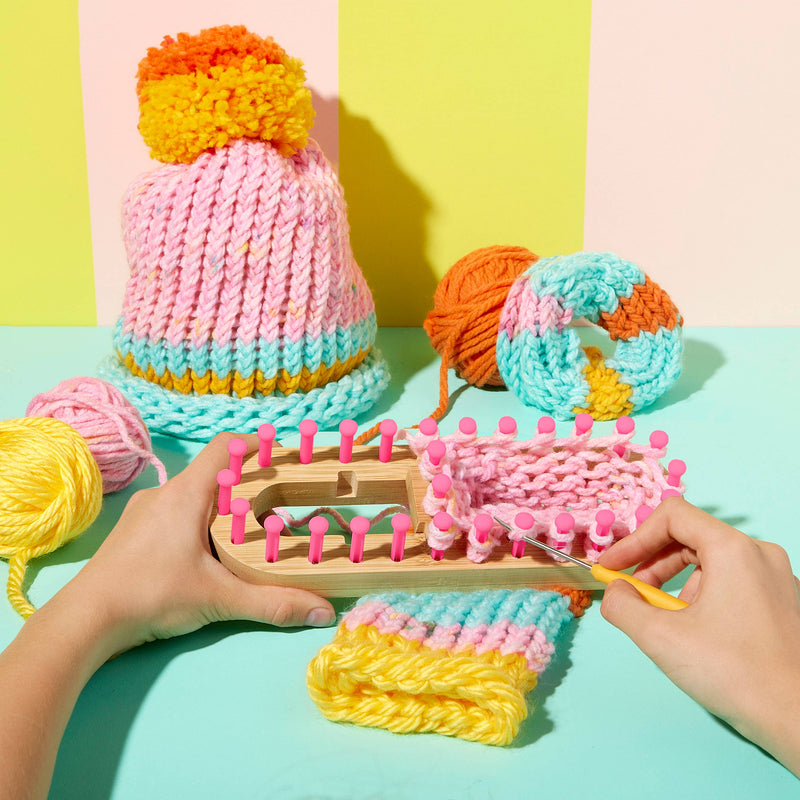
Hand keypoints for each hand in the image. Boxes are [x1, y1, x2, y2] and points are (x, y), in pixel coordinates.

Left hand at [68, 431, 334, 656]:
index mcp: (189, 494)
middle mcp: (166, 493)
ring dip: (221, 508)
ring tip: (245, 534)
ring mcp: (144, 512)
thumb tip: (323, 612)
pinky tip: (205, 555)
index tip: (283, 455)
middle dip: (247, 485)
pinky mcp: (133, 532)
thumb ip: (273, 604)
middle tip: (276, 504)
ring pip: (194, 496)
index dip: (257, 444)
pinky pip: (174, 514)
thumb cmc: (152, 594)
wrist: (85, 620)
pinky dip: (197, 524)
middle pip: (215, 473)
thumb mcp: (219, 598)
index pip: (226, 446)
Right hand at [599, 497, 799, 775]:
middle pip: (690, 538)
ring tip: (665, 622)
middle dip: (652, 564)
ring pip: (711, 563)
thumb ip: (623, 606)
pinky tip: (697, 634)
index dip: (634, 538)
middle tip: (631, 595)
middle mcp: (759, 554)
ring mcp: (777, 578)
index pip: (672, 516)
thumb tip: (613, 592)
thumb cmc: (736, 674)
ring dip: (676, 584)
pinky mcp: (784, 603)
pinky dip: (704, 597)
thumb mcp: (661, 638)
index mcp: (734, 550)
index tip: (613, 568)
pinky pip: (733, 583)